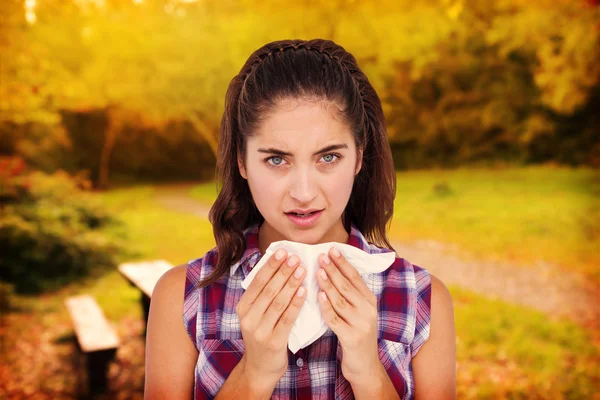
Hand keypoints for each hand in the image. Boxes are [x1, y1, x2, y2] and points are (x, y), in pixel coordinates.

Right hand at [235, 248, 305, 394]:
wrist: (260, 368)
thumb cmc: (262, 335)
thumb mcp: (255, 315)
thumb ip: (262, 296)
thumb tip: (276, 267)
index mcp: (243, 308)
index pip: (257, 282)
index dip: (270, 266)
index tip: (283, 252)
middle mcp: (248, 318)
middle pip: (268, 289)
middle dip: (283, 271)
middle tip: (295, 257)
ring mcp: (260, 330)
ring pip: (278, 302)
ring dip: (291, 284)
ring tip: (302, 270)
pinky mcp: (274, 341)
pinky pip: (287, 318)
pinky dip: (296, 303)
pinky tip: (304, 291)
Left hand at [316, 247, 382, 384]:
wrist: (365, 365)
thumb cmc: (357, 333)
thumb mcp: (359, 311)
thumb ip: (350, 294)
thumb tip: (333, 271)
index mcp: (370, 300)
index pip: (355, 276)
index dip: (343, 262)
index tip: (331, 249)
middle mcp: (368, 309)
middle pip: (347, 285)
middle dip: (333, 270)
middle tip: (320, 256)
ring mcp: (361, 323)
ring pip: (340, 300)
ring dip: (328, 285)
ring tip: (318, 272)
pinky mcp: (351, 337)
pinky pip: (335, 319)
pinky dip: (326, 307)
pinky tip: (318, 297)